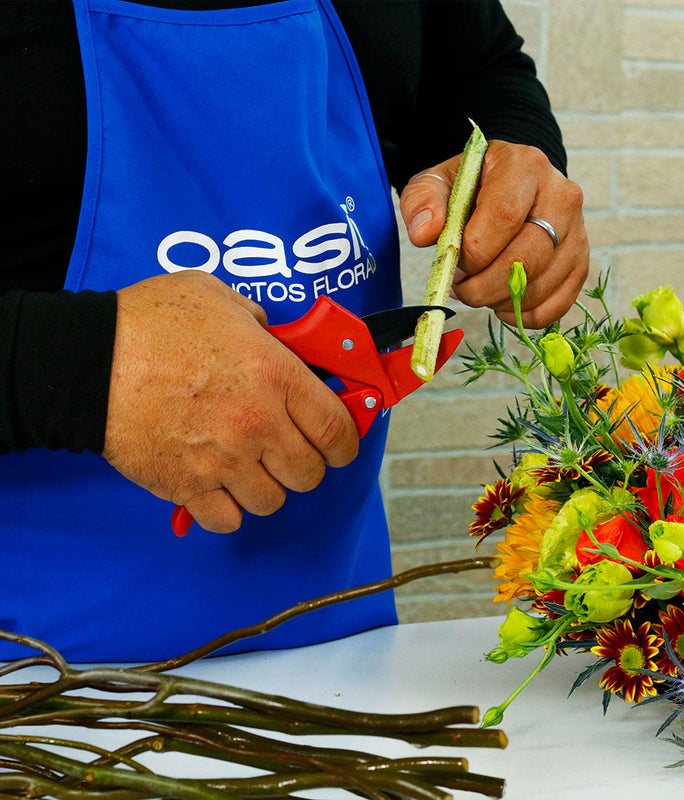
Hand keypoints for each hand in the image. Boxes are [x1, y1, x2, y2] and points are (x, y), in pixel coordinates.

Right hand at [103, 271, 358, 532]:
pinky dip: (228, 510)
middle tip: (290, 451)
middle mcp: (258, 424)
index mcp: (275, 375)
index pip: (337, 429)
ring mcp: (223, 461)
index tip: (341, 446)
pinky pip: (227, 520)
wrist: (84, 360)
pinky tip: (218, 487)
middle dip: (306, 465)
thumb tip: (273, 336)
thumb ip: (258, 321)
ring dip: (267, 487)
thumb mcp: (216, 297)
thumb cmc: (149, 323)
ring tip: (249, 468)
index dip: (347, 444)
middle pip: (310, 474)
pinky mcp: (186, 487)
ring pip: (272, 501)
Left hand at [400, 140, 589, 327]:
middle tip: (461, 288)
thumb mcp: (439, 182)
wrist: (510, 187)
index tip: (454, 261)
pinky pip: (557, 305)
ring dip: (501, 301)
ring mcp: (578, 232)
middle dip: (484, 286)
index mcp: (525, 167)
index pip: (504, 216)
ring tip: (480, 289)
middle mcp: (562, 196)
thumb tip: (426, 233)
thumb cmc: (472, 188)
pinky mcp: (580, 262)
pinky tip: (502, 303)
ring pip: (541, 286)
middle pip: (527, 258)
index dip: (474, 251)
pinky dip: (524, 316)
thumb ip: (422, 201)